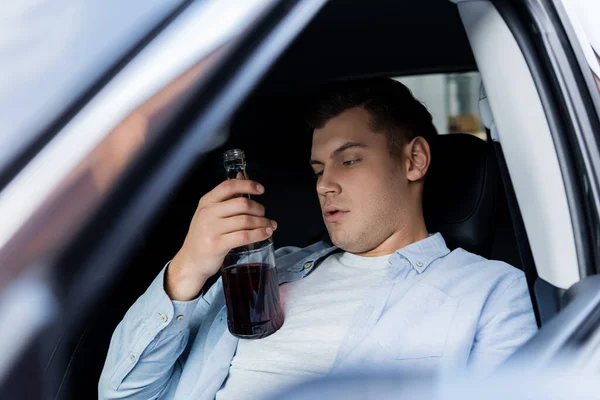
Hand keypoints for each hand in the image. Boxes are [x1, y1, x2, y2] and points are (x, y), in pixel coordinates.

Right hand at [165, 179, 276, 300]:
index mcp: (207, 201)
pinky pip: (244, 236)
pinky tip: (266, 234)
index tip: (260, 189)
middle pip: (241, 204)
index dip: (247, 185)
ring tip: (269, 226)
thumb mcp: (210, 212)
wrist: (190, 261)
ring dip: (262, 223)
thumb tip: (242, 177)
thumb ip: (227, 196)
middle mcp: (208, 213)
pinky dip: (259, 234)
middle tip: (264, 215)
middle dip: (259, 209)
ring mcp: (211, 229)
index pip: (229, 186)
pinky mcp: (217, 244)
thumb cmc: (203, 235)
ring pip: (245, 221)